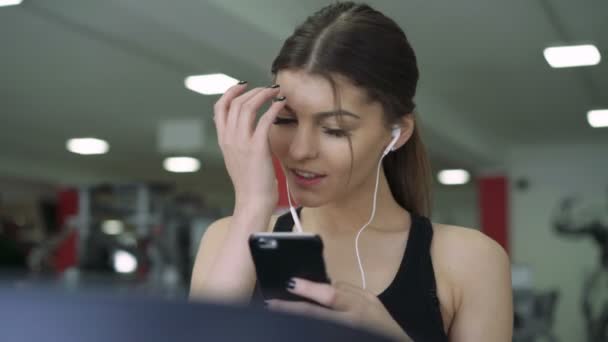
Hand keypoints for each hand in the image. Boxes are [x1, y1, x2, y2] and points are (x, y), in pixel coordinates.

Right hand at [213, 83, 285, 212]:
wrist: (252, 201)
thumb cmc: (250, 182)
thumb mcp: (237, 158)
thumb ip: (239, 142)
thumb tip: (248, 129)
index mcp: (223, 140)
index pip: (219, 108)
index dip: (230, 92)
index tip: (243, 85)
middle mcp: (229, 138)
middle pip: (235, 102)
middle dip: (252, 90)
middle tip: (267, 89)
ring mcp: (241, 142)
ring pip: (247, 106)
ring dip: (263, 94)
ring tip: (275, 92)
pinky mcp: (257, 147)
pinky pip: (264, 120)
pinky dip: (273, 108)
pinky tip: (281, 104)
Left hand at [266, 278, 411, 340]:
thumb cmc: (382, 325)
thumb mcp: (370, 301)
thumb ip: (348, 292)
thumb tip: (324, 284)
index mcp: (359, 306)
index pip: (331, 295)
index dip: (309, 289)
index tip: (289, 283)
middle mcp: (350, 322)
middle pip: (316, 316)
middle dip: (292, 309)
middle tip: (271, 304)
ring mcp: (344, 334)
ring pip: (314, 328)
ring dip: (295, 322)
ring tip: (276, 314)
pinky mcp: (339, 339)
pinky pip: (319, 334)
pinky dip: (304, 330)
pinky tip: (293, 328)